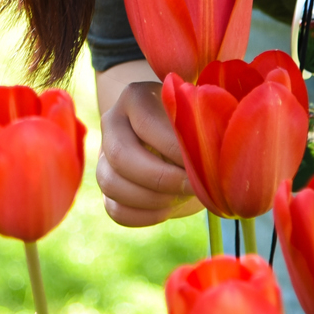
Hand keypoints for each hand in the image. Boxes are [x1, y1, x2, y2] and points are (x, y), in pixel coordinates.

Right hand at [97, 80, 199, 226]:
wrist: (181, 141)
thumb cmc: (196, 125)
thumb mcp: (200, 118)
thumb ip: (201, 128)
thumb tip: (209, 159)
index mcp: (135, 98)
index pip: (146, 124)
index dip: (174, 149)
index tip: (202, 163)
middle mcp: (113, 123)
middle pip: (120, 155)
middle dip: (160, 178)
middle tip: (192, 186)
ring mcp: (105, 156)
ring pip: (111, 184)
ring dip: (152, 199)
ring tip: (181, 196)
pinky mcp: (108, 187)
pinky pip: (115, 209)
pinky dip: (145, 215)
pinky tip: (168, 208)